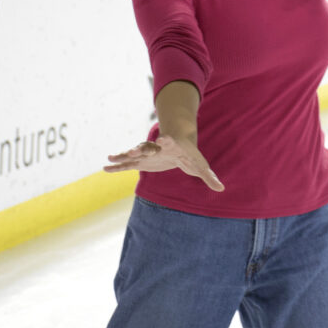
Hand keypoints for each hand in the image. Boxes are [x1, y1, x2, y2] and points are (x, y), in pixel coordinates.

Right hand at [104, 136, 224, 191]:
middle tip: (132, 150)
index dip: (166, 140)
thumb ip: (209, 176)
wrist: (179, 143)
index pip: (169, 142)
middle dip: (140, 148)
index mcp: (173, 146)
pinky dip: (117, 166)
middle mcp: (157, 148)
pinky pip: (127, 164)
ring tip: (110, 159)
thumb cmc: (191, 155)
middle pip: (148, 147)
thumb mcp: (201, 166)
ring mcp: (147, 154)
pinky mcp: (141, 161)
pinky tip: (106, 167)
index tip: (162, 138)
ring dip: (123, 156)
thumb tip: (221, 189)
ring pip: (134, 154)